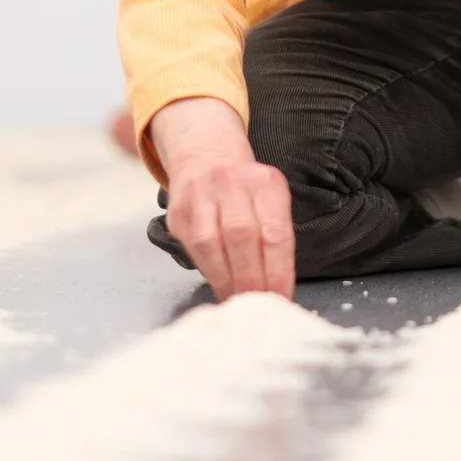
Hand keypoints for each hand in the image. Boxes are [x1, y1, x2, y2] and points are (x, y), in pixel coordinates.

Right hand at [148, 97, 295, 298]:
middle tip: (259, 301)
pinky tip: (219, 284)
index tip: (281, 296)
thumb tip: (278, 287)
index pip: (275, 232)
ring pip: (211, 243)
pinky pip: (193, 247)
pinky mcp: (178, 210)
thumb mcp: (270, 200)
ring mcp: (200, 194)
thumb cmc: (246, 192)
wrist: (205, 158)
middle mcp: (231, 183)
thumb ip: (275, 237)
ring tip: (237, 298)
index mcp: (265, 182)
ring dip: (226, 279)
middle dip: (251, 278)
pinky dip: (208, 271)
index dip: (278, 271)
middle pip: (242, 237)